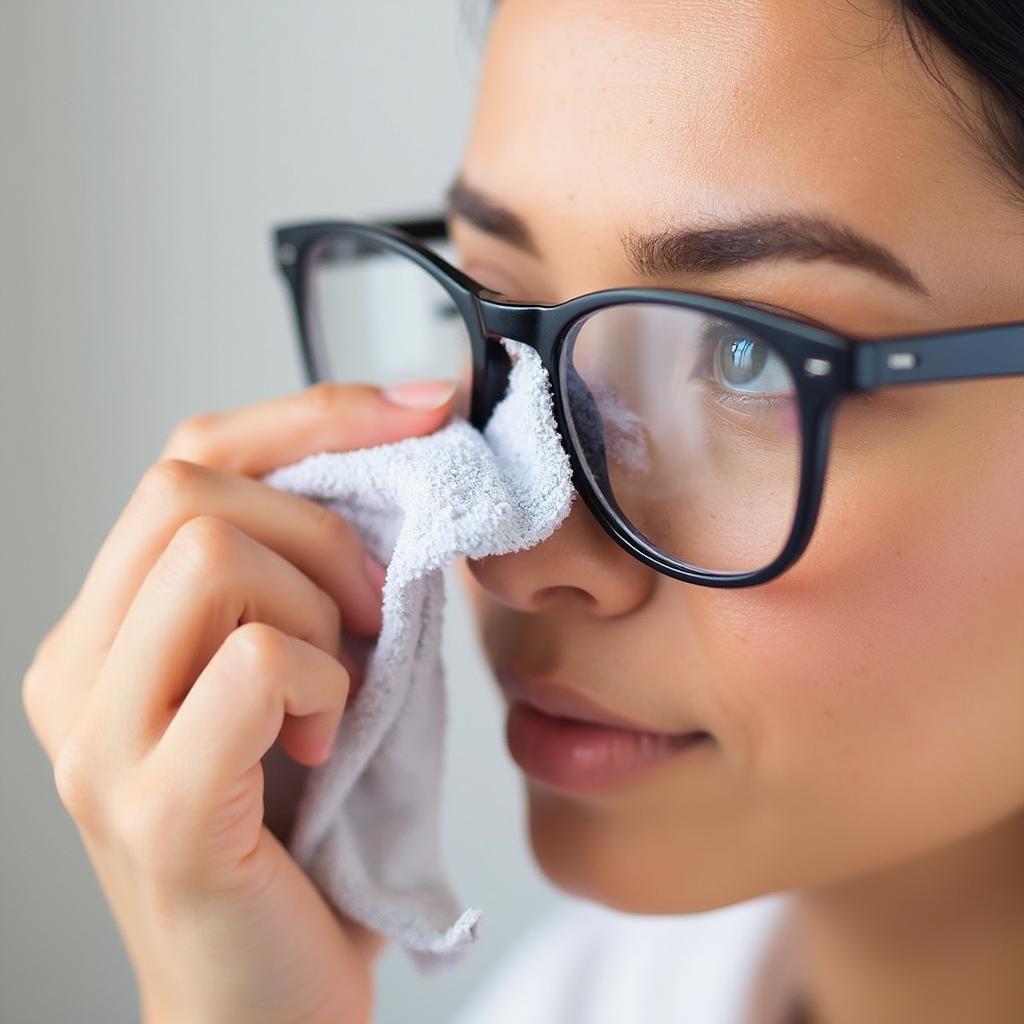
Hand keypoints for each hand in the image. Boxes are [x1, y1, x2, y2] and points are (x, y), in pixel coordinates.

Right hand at [21, 378, 457, 1023]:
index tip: (421, 406)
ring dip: (319, 608)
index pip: (187, 457)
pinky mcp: (154, 807)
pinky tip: (326, 744)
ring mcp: (98, 741)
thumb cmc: (304, 835)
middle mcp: (76, 672)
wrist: (265, 1007)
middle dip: (319, 529)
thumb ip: (311, 579)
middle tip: (372, 611)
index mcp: (109, 629)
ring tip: (340, 689)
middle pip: (188, 489)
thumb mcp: (307, 673)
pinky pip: (253, 661)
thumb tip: (401, 459)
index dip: (312, 413)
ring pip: (210, 556)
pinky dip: (323, 683)